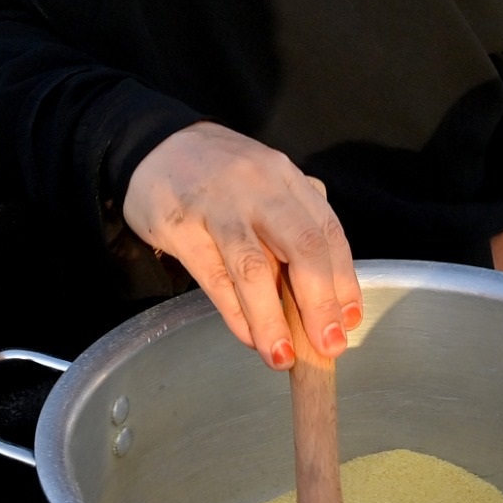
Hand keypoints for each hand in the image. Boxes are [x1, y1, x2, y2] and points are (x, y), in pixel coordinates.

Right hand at [125, 122, 360, 370]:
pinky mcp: (181, 226)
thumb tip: (323, 292)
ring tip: (282, 356)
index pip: (326, 231)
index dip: (344, 280)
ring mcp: (218, 206)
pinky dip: (235, 313)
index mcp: (286, 178)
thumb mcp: (265, 183)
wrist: (152, 145)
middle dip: (320, 303)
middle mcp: (259, 188)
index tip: (350, 320)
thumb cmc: (218, 174)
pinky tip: (249, 337)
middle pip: (301, 247)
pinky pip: (214, 278)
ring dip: (272, 319)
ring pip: (254, 268)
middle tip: (328, 345)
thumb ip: (294, 223)